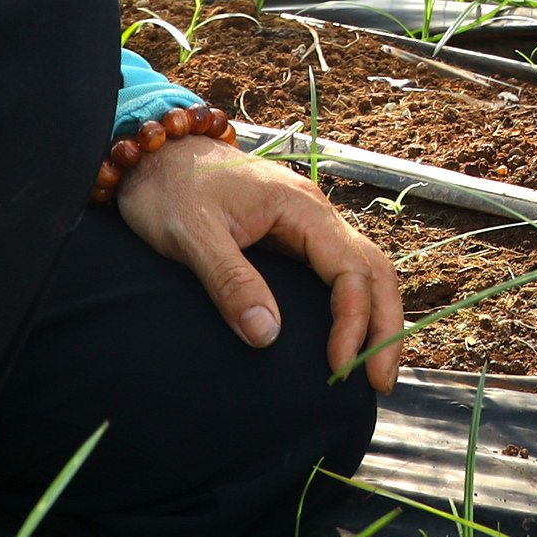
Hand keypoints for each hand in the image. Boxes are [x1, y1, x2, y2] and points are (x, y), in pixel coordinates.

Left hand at [116, 135, 407, 389]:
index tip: (338, 366)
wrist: (151, 155)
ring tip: (374, 366)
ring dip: (376, 317)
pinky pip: (339, 270)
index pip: (350, 269)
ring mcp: (307, 223)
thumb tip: (268, 336)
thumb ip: (230, 282)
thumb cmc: (168, 189)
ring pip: (364, 269)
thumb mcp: (192, 236)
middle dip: (385, 326)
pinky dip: (355, 304)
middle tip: (380, 382)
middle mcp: (315, 214)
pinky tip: (349, 334)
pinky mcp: (293, 234)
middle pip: (374, 269)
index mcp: (301, 208)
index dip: (352, 321)